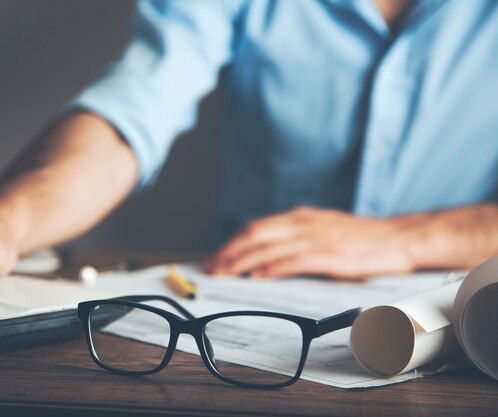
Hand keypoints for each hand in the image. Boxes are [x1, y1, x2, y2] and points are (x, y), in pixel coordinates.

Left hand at [204, 207, 416, 279]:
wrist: (401, 237)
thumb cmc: (362, 238)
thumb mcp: (324, 230)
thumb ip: (297, 238)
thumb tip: (268, 256)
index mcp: (300, 217)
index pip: (256, 228)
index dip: (232, 243)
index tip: (215, 258)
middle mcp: (304, 223)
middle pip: (255, 235)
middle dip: (229, 253)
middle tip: (210, 269)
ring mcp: (318, 238)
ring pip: (270, 247)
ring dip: (242, 262)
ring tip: (224, 274)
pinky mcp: (332, 255)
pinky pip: (295, 260)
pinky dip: (273, 268)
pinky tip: (258, 276)